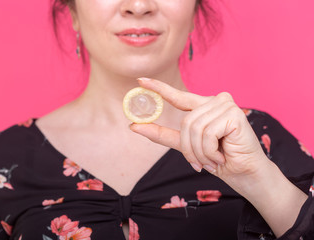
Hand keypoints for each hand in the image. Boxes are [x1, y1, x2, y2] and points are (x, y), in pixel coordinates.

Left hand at [130, 78, 268, 184]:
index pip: (179, 96)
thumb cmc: (218, 159)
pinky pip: (207, 133)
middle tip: (200, 163)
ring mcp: (225, 104)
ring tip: (213, 160)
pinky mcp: (234, 113)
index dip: (159, 88)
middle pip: (185, 121)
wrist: (244, 174)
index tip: (140, 80)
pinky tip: (222, 156)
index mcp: (204, 106)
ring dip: (200, 152)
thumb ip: (162, 134)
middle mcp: (215, 101)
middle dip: (189, 148)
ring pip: (194, 128)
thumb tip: (134, 126)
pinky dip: (209, 151)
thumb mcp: (186, 146)